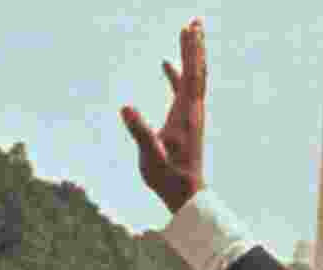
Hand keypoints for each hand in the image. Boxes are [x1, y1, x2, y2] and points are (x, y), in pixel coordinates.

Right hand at [121, 18, 206, 213]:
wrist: (186, 194)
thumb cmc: (168, 177)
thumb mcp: (150, 155)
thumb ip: (140, 132)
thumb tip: (125, 107)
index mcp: (186, 113)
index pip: (190, 75)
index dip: (190, 51)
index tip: (189, 28)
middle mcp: (193, 110)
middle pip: (197, 70)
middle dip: (196, 45)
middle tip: (195, 21)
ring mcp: (191, 114)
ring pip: (193, 78)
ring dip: (190, 55)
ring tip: (188, 32)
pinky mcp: (185, 121)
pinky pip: (183, 90)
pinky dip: (177, 75)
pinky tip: (166, 64)